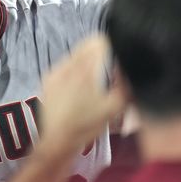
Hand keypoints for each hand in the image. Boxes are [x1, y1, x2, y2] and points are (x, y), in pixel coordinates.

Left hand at [39, 36, 126, 155]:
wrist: (56, 140)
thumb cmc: (87, 124)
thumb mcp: (115, 107)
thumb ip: (126, 86)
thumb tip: (132, 72)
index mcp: (86, 68)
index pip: (100, 41)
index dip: (113, 46)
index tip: (119, 58)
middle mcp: (69, 64)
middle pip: (88, 44)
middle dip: (101, 54)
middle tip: (109, 70)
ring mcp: (56, 71)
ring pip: (77, 54)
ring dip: (88, 62)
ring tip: (95, 81)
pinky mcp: (48, 79)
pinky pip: (65, 65)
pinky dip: (75, 71)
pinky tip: (79, 88)